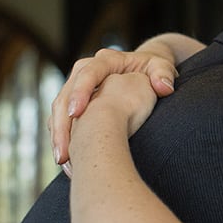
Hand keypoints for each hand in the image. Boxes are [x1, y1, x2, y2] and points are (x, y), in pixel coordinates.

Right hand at [51, 47, 176, 166]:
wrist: (142, 71)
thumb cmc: (153, 70)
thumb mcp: (162, 68)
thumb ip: (164, 75)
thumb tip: (164, 87)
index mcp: (106, 61)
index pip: (88, 74)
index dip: (80, 92)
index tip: (75, 113)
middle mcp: (86, 71)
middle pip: (65, 95)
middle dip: (62, 123)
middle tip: (64, 151)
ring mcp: (77, 87)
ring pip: (59, 110)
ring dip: (58, 135)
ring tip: (63, 160)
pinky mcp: (74, 102)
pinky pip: (62, 120)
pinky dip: (62, 139)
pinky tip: (67, 160)